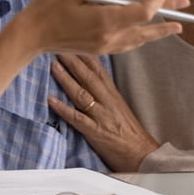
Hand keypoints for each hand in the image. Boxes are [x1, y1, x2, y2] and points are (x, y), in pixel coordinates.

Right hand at [19, 0, 188, 55]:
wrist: (30, 36)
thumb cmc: (48, 8)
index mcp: (105, 21)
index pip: (143, 12)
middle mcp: (109, 37)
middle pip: (148, 28)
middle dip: (169, 16)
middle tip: (188, 8)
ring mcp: (105, 46)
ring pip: (140, 40)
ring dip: (159, 30)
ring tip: (176, 24)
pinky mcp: (99, 49)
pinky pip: (129, 45)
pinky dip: (142, 38)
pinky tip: (146, 34)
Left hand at [48, 54, 159, 171]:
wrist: (142, 155)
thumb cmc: (129, 131)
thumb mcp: (119, 105)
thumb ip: (104, 90)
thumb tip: (89, 75)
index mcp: (112, 93)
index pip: (98, 68)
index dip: (84, 53)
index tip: (72, 39)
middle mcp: (107, 101)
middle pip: (88, 76)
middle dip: (73, 60)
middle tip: (58, 45)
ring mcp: (101, 116)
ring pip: (82, 93)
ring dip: (66, 79)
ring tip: (53, 66)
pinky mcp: (96, 132)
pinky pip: (78, 119)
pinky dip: (64, 109)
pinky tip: (51, 101)